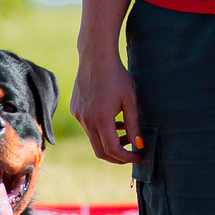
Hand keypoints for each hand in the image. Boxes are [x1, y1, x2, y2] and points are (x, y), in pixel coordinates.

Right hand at [71, 52, 144, 166]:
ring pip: (93, 139)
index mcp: (101, 118)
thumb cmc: (117, 76)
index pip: (112, 150)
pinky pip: (88, 127)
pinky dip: (101, 130)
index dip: (126, 157)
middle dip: (117, 157)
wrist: (96, 57)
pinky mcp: (75, 110)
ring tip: (125, 133)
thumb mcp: (130, 100)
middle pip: (100, 151)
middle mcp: (86, 120)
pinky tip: (113, 120)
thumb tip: (139, 145)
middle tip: (131, 153)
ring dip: (109, 142)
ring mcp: (78, 115)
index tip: (137, 155)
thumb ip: (134, 125)